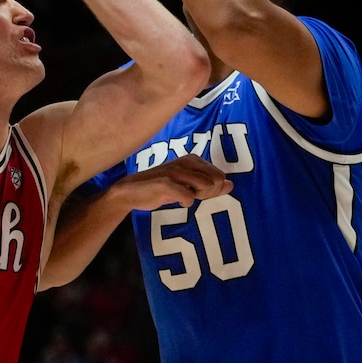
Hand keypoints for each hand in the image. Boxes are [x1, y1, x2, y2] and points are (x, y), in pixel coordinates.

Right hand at [116, 155, 232, 210]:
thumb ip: (209, 185)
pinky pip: (189, 197)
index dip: (213, 189)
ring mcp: (175, 171)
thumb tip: (231, 185)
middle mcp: (185, 162)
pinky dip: (186, 203)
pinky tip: (176, 201)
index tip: (197, 192)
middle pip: (216, 180)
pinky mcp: (166, 183)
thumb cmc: (160, 188)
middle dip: (208, 193)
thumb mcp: (186, 185)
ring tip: (183, 197)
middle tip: (191, 195)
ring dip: (197, 197)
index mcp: (192, 159)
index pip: (219, 175)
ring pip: (206, 186)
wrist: (130, 191)